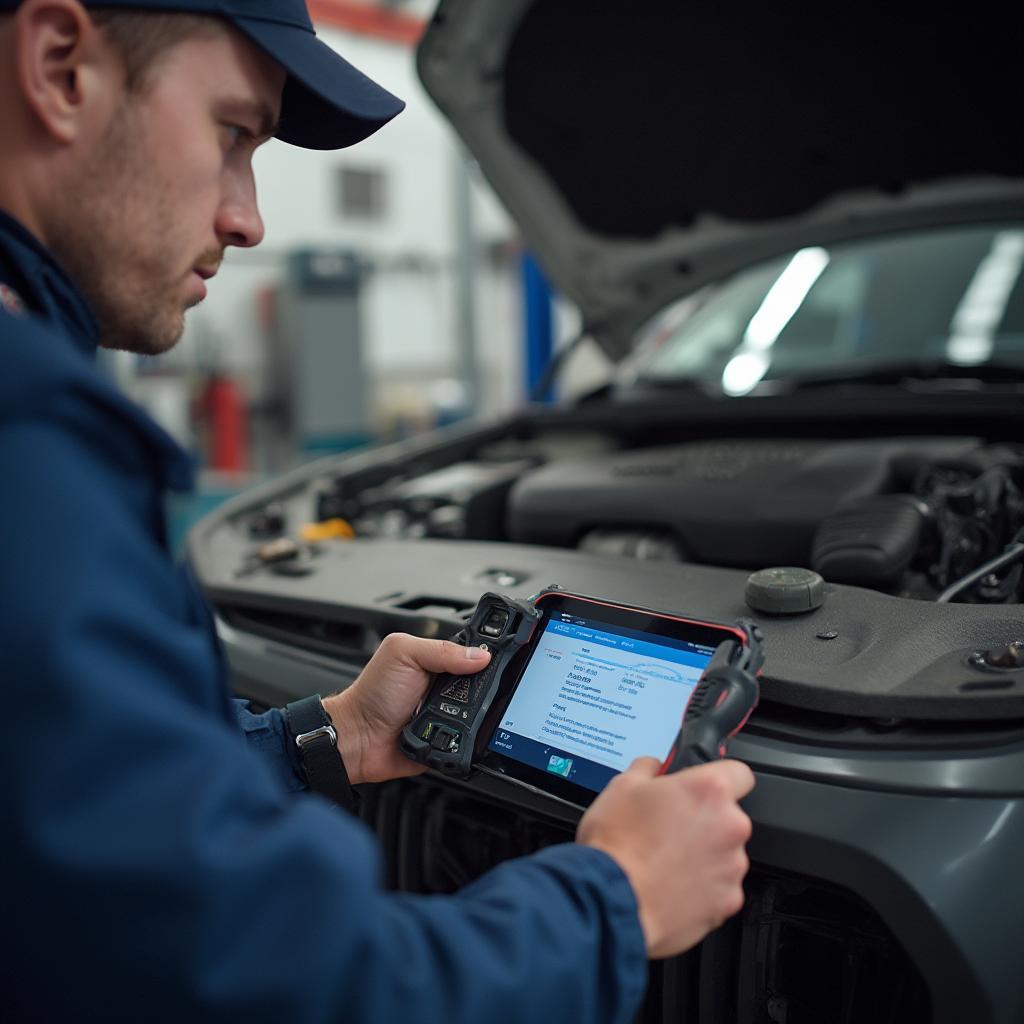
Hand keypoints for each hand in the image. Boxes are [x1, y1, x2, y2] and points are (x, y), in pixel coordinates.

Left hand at [322, 632, 490, 784]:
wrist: (358, 738)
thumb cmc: (373, 693)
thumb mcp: (404, 653)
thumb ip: (442, 649)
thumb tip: (481, 655)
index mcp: (437, 660)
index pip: (472, 654)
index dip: (484, 656)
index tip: (491, 661)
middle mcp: (446, 686)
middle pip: (483, 685)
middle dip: (480, 688)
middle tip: (459, 690)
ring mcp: (449, 714)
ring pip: (481, 714)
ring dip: (473, 715)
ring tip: (450, 712)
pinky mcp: (450, 740)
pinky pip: (470, 741)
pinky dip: (466, 739)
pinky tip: (453, 733)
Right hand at [576, 757, 753, 957]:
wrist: (611, 899)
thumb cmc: (617, 844)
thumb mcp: (621, 786)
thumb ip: (647, 769)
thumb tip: (652, 766)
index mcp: (708, 791)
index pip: (739, 773)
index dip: (720, 780)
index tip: (705, 788)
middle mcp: (730, 826)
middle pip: (729, 817)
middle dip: (705, 821)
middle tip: (670, 829)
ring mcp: (732, 867)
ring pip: (725, 854)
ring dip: (704, 855)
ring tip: (666, 862)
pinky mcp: (728, 901)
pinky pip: (720, 888)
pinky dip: (702, 888)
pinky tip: (672, 885)